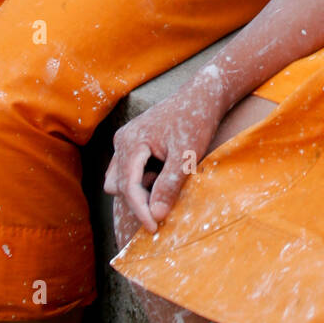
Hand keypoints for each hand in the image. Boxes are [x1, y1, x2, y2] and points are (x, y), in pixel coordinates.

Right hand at [103, 73, 226, 231]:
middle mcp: (122, 140)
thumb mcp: (186, 155)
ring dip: (139, 190)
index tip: (155, 228)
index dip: (140, 211)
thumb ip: (169, 184)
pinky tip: (163, 174)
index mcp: (130, 142)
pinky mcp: (134, 142)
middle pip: (120, 186)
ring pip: (120, 180)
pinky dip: (142, 179)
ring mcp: (126, 140)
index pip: (128, 187)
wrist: (203, 94)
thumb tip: (155, 214)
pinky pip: (128, 170)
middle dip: (140, 200)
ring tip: (167, 182)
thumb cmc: (195, 120)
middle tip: (166, 206)